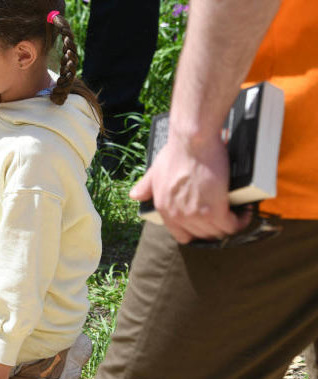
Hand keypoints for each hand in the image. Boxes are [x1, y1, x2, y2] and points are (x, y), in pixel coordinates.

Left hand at [130, 129, 249, 242]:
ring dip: (230, 224)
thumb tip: (135, 195)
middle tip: (227, 216)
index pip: (182, 236)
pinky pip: (231, 225)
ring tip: (237, 213)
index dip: (196, 232)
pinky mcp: (215, 210)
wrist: (192, 142)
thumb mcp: (155, 171)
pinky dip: (240, 220)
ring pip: (218, 232)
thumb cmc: (176, 153)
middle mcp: (178, 215)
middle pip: (203, 236)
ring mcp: (196, 215)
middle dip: (216, 228)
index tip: (206, 224)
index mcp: (164, 208)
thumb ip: (145, 186)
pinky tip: (243, 212)